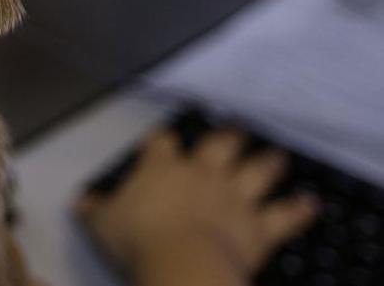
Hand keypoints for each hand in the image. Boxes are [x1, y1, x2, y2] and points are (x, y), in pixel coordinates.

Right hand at [75, 129, 318, 285]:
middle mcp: (203, 174)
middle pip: (219, 145)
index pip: (160, 143)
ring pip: (257, 170)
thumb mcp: (104, 225)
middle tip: (234, 130)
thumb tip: (80, 202)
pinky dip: (298, 209)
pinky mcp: (259, 225)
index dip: (159, 141)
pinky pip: (284, 214)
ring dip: (268, 163)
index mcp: (162, 169)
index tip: (158, 141)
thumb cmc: (139, 239)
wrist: (183, 262)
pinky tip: (310, 203)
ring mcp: (235, 196)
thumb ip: (94, 210)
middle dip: (227, 136)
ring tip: (276, 155)